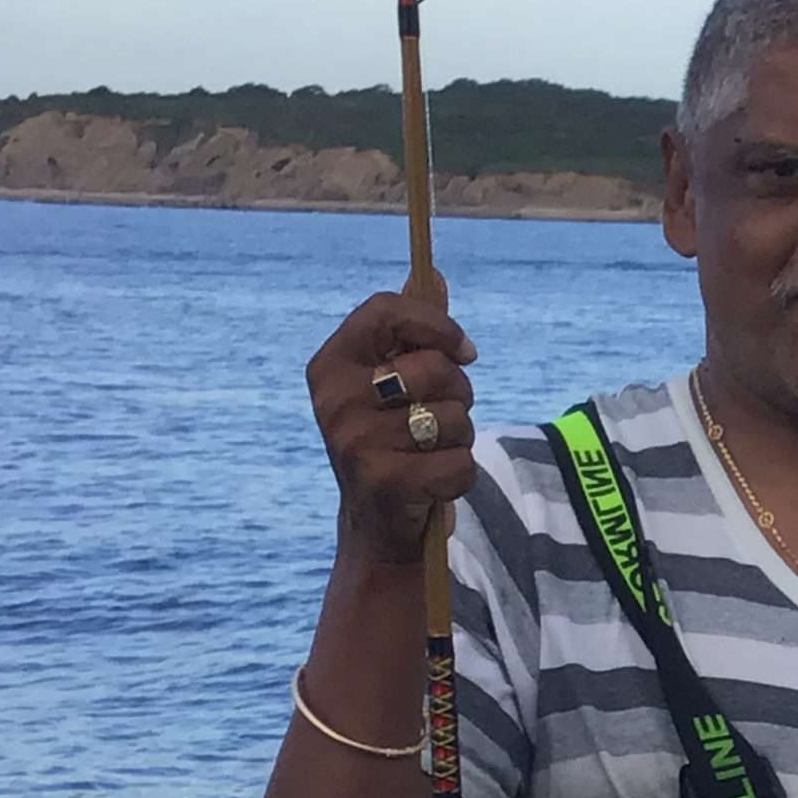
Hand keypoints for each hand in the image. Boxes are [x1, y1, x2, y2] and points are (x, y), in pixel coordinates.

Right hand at [307, 291, 479, 565]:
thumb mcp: (390, 383)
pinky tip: (434, 483)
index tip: (465, 352)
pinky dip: (461, 476)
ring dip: (461, 439)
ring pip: (456, 419)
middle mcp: (335, 399)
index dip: (438, 327)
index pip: (386, 310)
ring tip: (431, 453)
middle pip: (437, 369)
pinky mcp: (384, 482)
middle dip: (460, 396)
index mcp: (331, 364)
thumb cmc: (391, 440)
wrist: (375, 524)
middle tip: (440, 419)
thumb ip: (411, 332)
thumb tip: (432, 273)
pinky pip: (461, 464)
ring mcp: (355, 442)